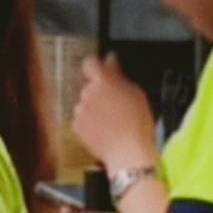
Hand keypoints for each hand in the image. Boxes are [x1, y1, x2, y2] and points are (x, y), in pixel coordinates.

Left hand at [68, 57, 158, 190]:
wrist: (128, 152)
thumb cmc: (136, 124)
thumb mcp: (135, 92)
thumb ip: (118, 73)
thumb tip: (111, 60)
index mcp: (102, 81)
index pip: (90, 63)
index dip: (96, 66)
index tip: (103, 70)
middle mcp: (87, 93)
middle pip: (88, 85)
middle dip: (98, 90)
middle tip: (115, 102)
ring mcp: (80, 110)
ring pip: (84, 103)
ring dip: (94, 108)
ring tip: (112, 120)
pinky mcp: (76, 126)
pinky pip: (81, 119)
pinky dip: (89, 123)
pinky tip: (104, 129)